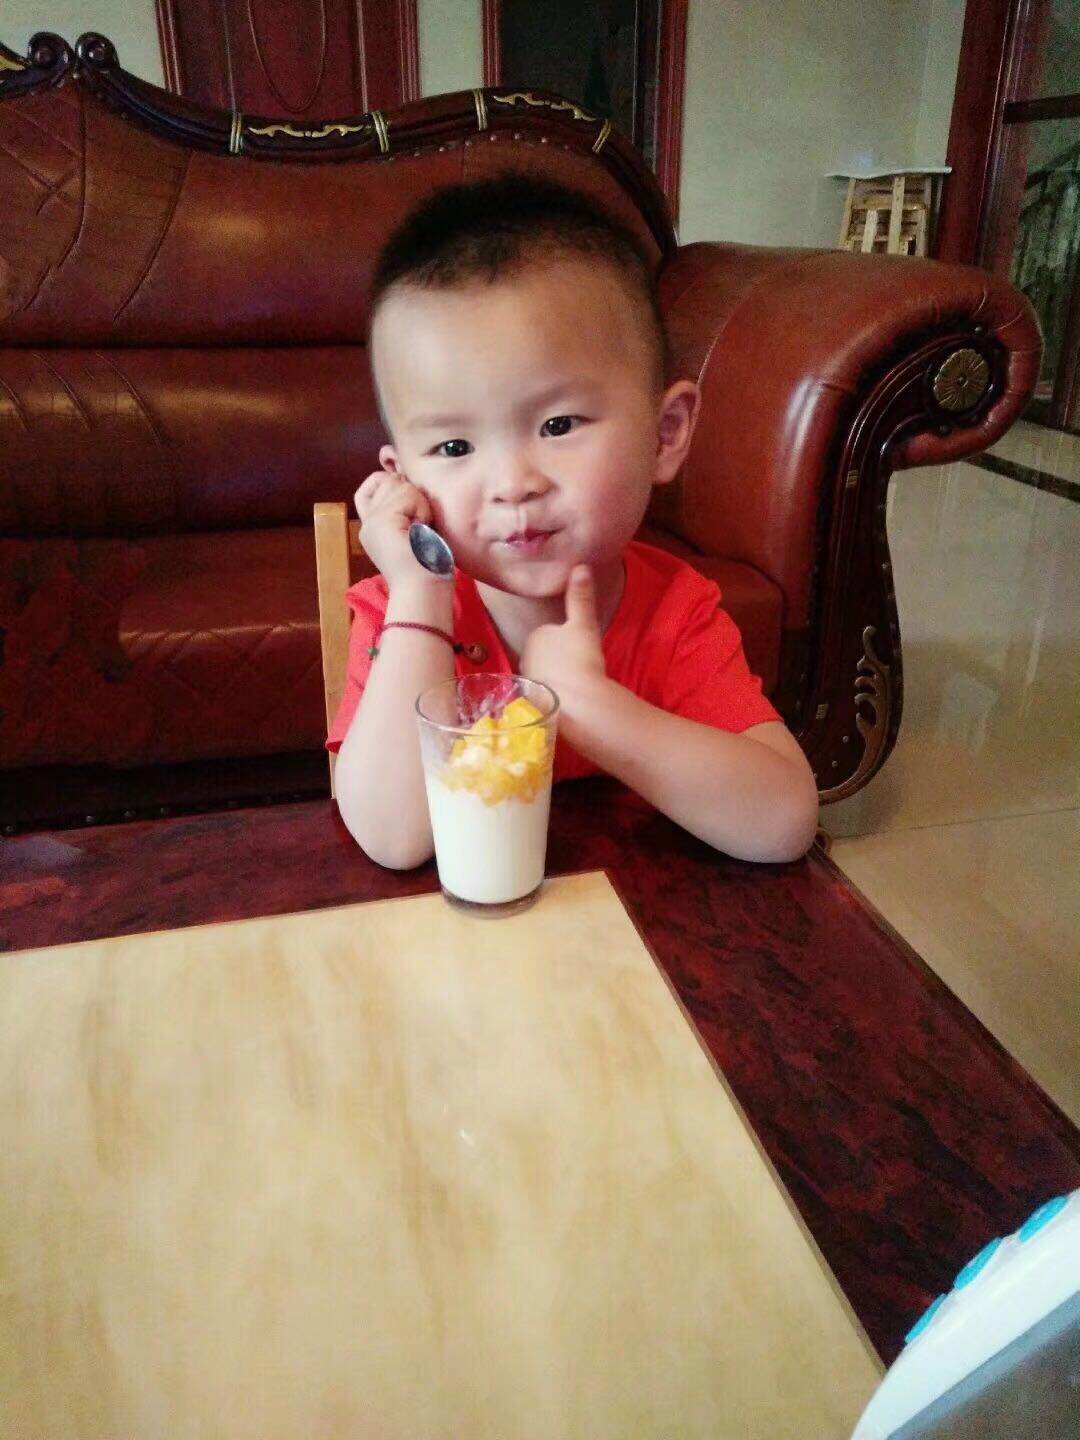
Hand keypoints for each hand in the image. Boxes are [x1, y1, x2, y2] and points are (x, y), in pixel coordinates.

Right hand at [354, 470, 438, 590]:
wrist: (425, 591)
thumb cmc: (429, 569)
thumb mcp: (415, 531)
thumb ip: (406, 508)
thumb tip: (405, 478)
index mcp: (374, 528)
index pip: (374, 484)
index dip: (392, 482)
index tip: (412, 508)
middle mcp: (368, 524)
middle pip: (389, 480)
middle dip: (413, 497)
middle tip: (421, 529)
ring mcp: (371, 521)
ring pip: (400, 484)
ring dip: (420, 505)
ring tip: (422, 533)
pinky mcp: (381, 520)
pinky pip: (408, 494)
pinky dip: (421, 511)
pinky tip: (422, 532)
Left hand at [520, 565, 607, 707]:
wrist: (579, 701)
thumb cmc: (581, 658)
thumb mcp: (584, 624)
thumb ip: (580, 597)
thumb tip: (580, 566)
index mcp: (535, 636)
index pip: (550, 635)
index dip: (567, 641)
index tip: (581, 650)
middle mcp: (525, 658)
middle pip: (546, 656)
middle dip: (560, 660)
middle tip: (581, 667)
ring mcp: (528, 682)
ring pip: (545, 675)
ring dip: (558, 678)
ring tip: (577, 684)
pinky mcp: (533, 703)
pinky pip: (546, 694)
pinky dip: (556, 695)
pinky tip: (570, 699)